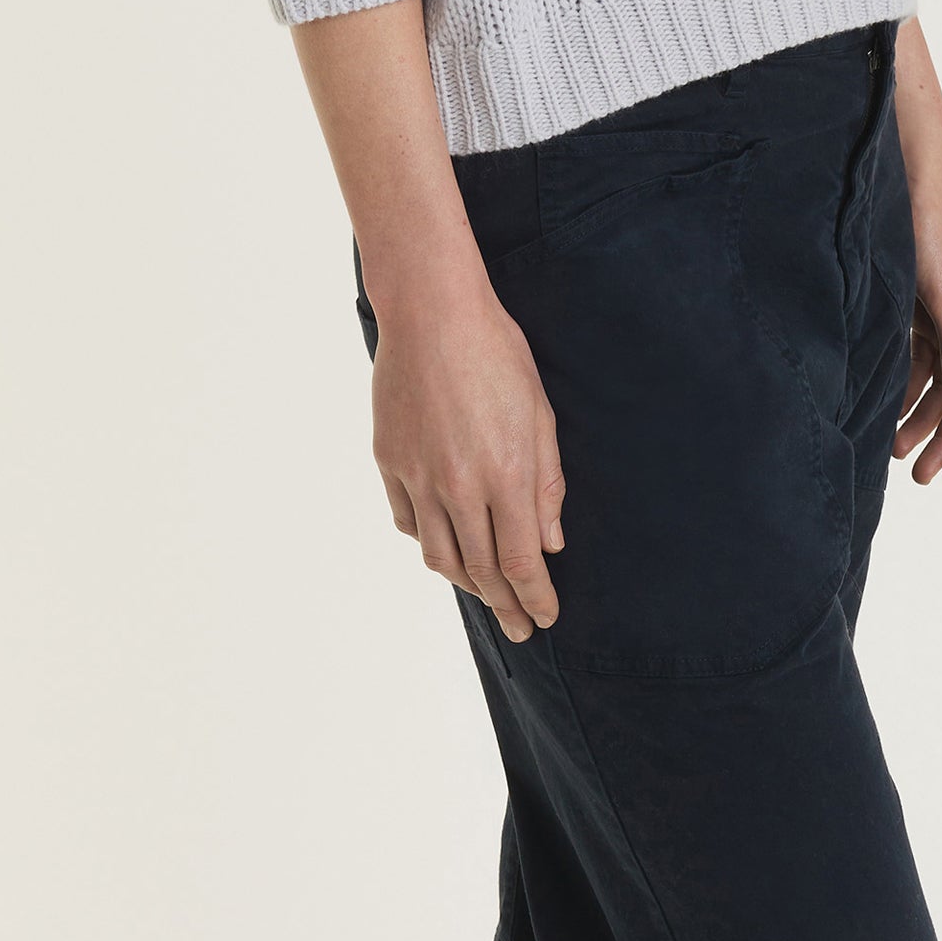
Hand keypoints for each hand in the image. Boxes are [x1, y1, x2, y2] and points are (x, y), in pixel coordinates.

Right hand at [369, 278, 567, 642]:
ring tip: (486, 595)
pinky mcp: (390, 462)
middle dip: (506, 606)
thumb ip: (547, 483)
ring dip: (467, 584)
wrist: (432, 312)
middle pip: (482, 570)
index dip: (535, 598)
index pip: (522, 563)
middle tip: (519, 628)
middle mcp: (459, 487)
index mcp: (506, 475)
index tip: (545, 618)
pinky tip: (444, 544)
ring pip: (440, 556)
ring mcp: (418, 477)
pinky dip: (428, 541)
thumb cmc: (496, 353)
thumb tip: (551, 543)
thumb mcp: (540, 412)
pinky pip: (409, 521)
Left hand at [887, 17, 941, 482]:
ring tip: (894, 451)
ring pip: (939, 382)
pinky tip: (885, 409)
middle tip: (919, 478)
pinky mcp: (924, 307)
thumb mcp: (941, 295)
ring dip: (920, 416)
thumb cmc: (931, 230)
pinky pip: (919, 360)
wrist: (910, 179)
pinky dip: (905, 386)